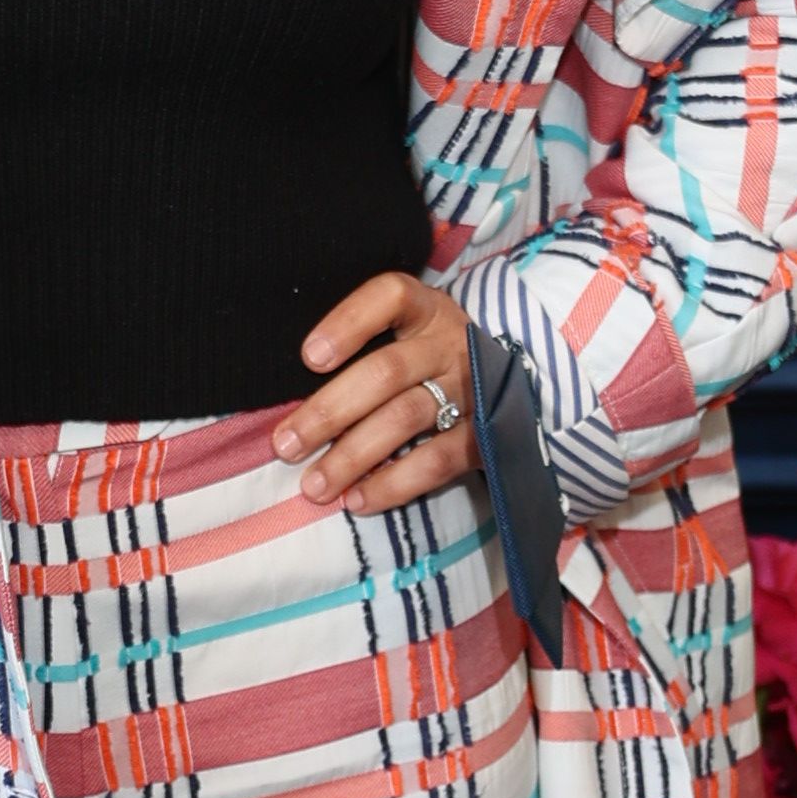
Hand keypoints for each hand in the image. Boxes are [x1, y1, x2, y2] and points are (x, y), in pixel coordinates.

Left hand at [276, 268, 480, 515]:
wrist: (510, 384)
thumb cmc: (431, 357)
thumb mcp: (408, 332)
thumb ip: (364, 347)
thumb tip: (291, 391)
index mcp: (427, 310)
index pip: (390, 297)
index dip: (349, 322)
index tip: (309, 357)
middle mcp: (450, 344)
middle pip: (386, 372)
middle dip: (330, 411)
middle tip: (286, 445)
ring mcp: (472, 388)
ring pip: (405, 418)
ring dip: (353, 456)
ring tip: (314, 486)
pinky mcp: (486, 434)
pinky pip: (436, 461)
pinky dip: (393, 484)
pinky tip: (357, 500)